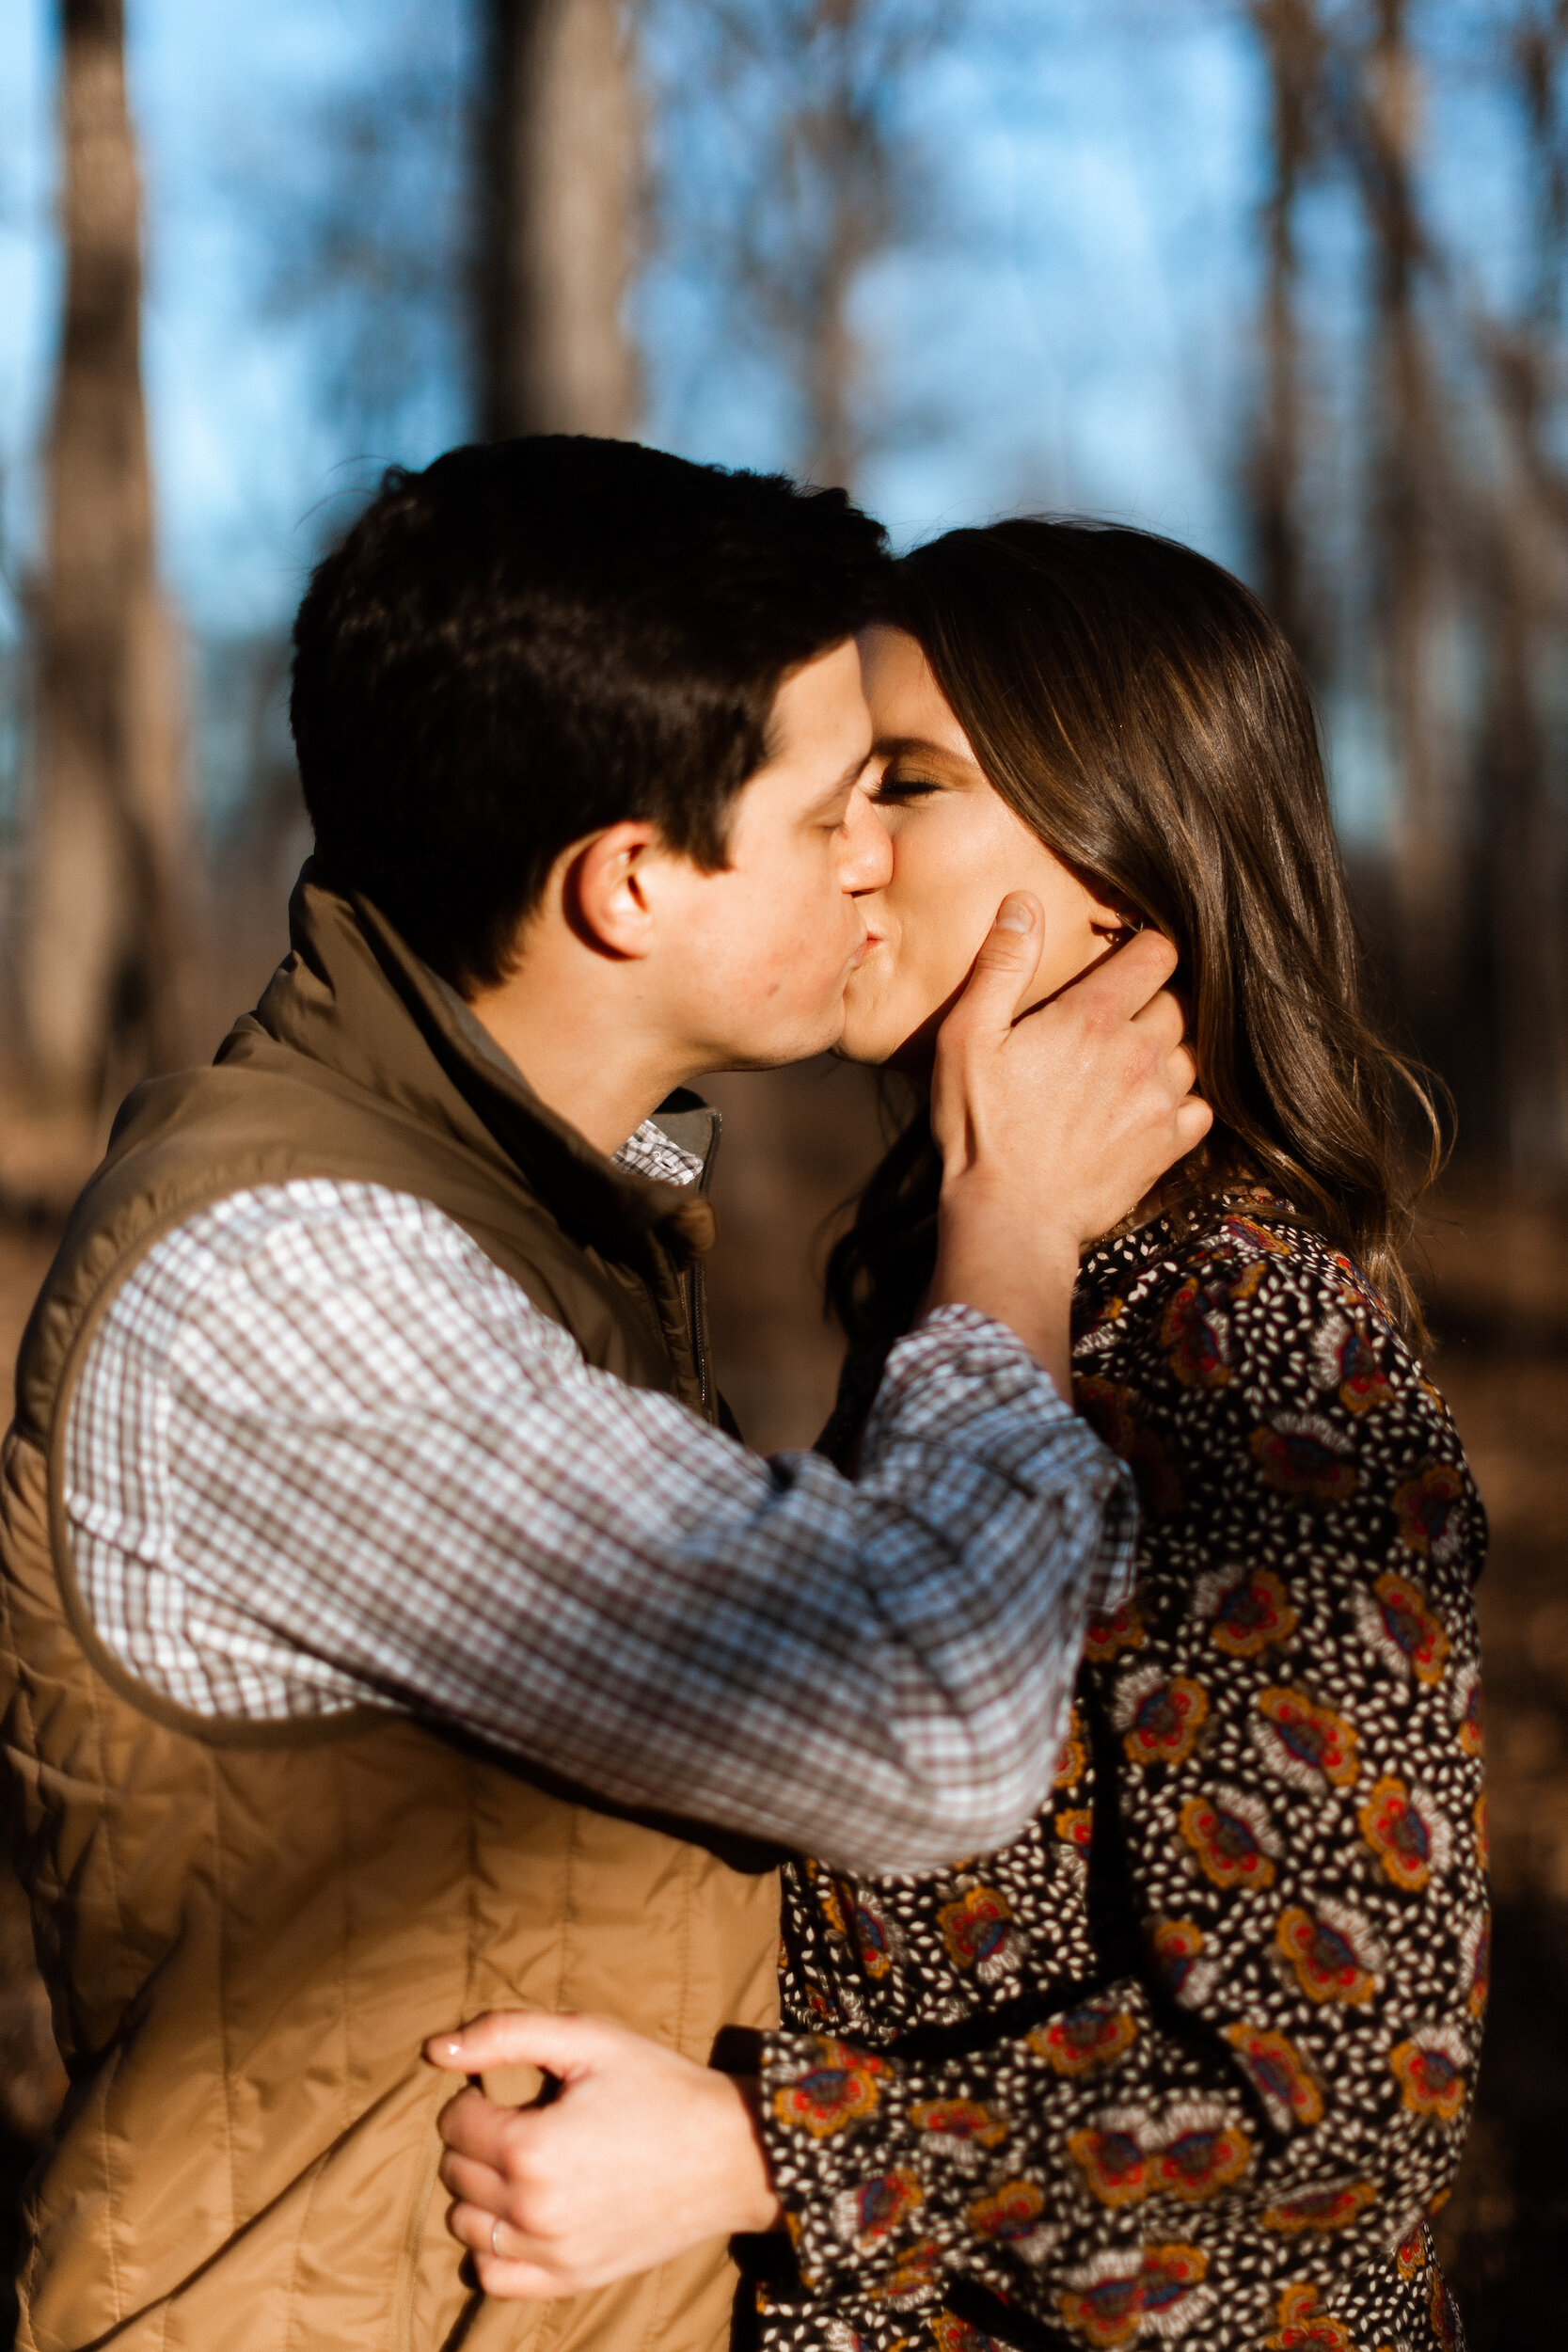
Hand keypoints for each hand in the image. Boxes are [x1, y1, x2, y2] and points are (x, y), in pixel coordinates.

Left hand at [425, 2010, 779, 2298]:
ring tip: (524, 2165)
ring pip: (467, 2225)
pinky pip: (493, 2276)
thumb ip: (505, 2035)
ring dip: (481, 2192)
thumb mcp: (588, 2040)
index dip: (474, 2097)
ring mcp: (550, 2253)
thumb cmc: (658, 2087)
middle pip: (457, 2173)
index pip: (456, 2123)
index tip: (507, 2092)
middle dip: (477, 2141)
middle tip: (521, 2122)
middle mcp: (532, 2210)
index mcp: (531, 2148)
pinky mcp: (570, 2279)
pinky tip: (522, 2214)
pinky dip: (493, 2247)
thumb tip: (435, 2050)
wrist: (728, 2154)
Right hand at [928, 897, 1207, 1388]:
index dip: (1144, 949)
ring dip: (1167, 1051)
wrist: (1010, 1219)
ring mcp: (1160, 1101)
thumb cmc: (979, 1129)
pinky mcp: (1168, 1145)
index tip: (1123, 960)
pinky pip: (1200, 1107)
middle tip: (1113, 1020)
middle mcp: (1140, 1052)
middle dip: (1153, 1001)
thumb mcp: (967, 1038)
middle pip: (1178, 1001)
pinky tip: (1145, 1107)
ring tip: (1126, 1066)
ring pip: (1191, 1052)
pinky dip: (1181, 1101)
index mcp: (1093, 1017)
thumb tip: (1025, 902)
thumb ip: (1002, 966)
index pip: (1157, 953)